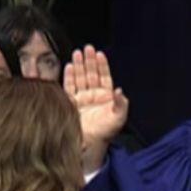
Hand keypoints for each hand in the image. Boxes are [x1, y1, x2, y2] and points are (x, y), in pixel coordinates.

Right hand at [64, 45, 127, 172]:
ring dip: (79, 65)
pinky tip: (70, 66)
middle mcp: (93, 96)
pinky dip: (69, 76)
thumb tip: (120, 90)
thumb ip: (121, 103)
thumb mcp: (119, 118)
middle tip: (87, 48)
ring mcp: (82, 98)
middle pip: (91, 74)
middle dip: (89, 61)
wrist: (90, 143)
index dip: (102, 65)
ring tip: (77, 53)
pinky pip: (69, 86)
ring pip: (80, 77)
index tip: (99, 54)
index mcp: (106, 97)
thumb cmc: (106, 132)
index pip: (104, 77)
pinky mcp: (71, 102)